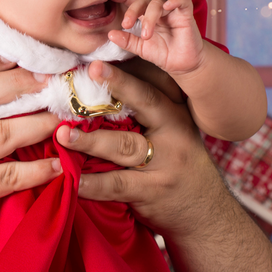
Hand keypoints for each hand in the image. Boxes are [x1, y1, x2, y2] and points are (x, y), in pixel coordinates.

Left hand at [57, 60, 229, 239]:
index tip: (101, 55)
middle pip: (146, 104)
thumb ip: (147, 117)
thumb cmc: (179, 170)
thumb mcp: (174, 137)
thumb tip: (102, 93)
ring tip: (64, 133)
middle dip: (119, 85)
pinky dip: (93, 183)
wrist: (207, 216)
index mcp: (175, 115)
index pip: (153, 86)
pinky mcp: (153, 192)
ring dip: (92, 139)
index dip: (128, 70)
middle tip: (90, 70)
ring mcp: (165, 163)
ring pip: (125, 146)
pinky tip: (72, 180)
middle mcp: (174, 133)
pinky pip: (119, 184)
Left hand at [109, 0, 205, 75]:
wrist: (182, 65)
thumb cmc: (163, 54)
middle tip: (127, 25)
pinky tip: (166, 6)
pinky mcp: (186, 14)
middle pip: (143, 0)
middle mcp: (158, 12)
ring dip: (149, 16)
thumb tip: (110, 34)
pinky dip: (175, 0)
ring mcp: (172, 11)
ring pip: (158, 2)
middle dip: (132, 11)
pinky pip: (182, 0)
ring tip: (146, 34)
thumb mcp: (141, 48)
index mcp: (146, 17)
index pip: (134, 2)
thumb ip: (126, 41)